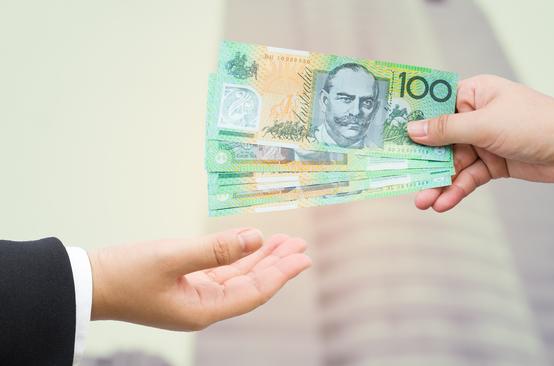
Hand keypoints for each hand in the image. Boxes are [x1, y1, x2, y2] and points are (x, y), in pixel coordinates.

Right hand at [88, 228, 310, 330]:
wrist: (89, 282)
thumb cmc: (125, 274)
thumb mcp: (171, 257)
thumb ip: (215, 248)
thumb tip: (255, 237)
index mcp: (203, 310)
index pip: (254, 292)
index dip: (281, 274)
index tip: (303, 258)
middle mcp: (204, 307)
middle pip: (251, 285)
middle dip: (277, 264)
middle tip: (301, 246)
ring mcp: (195, 296)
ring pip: (238, 277)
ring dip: (260, 259)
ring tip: (284, 242)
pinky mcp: (186, 284)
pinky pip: (222, 271)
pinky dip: (239, 258)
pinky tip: (251, 244)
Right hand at [407, 75, 553, 211]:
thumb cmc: (533, 123)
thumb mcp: (485, 125)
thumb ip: (447, 129)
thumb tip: (412, 130)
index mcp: (474, 94)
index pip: (435, 105)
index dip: (413, 121)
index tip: (390, 136)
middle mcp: (475, 116)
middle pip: (439, 140)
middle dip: (423, 161)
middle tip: (402, 177)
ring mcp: (483, 141)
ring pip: (451, 163)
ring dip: (437, 182)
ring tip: (422, 201)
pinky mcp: (492, 164)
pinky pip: (467, 177)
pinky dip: (456, 190)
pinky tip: (443, 203)